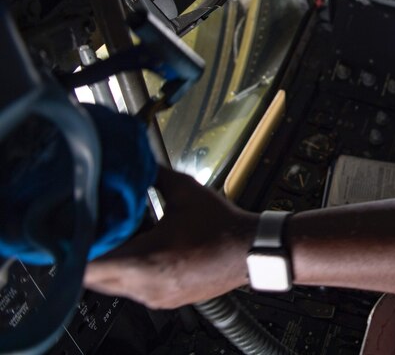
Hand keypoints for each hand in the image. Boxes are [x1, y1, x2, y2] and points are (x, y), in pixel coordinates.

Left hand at [84, 168, 256, 308]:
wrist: (251, 251)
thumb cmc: (223, 227)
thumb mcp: (185, 192)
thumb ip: (155, 175)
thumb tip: (137, 162)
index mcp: (147, 261)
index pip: (89, 267)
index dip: (75, 248)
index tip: (75, 231)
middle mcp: (147, 286)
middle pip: (94, 279)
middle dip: (90, 254)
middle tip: (94, 231)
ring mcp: (155, 296)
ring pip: (112, 286)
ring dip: (110, 264)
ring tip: (118, 239)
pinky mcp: (165, 299)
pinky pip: (133, 289)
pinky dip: (129, 272)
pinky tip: (141, 251)